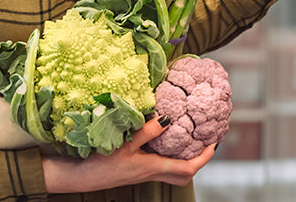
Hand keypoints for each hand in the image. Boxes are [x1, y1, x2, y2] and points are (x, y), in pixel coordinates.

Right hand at [41, 117, 216, 192]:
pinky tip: (164, 140)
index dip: (205, 157)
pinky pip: (161, 166)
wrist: (81, 176)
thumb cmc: (101, 161)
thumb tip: (168, 119)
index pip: (189, 168)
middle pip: (185, 174)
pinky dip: (169, 155)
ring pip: (173, 172)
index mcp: (154, 168)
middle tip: (205, 142)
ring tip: (189, 139)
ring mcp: (144, 173)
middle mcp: (152, 173)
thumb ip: (147, 131)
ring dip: (185, 159)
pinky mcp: (136, 169)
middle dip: (199, 160)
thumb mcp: (124, 143)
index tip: (214, 142)